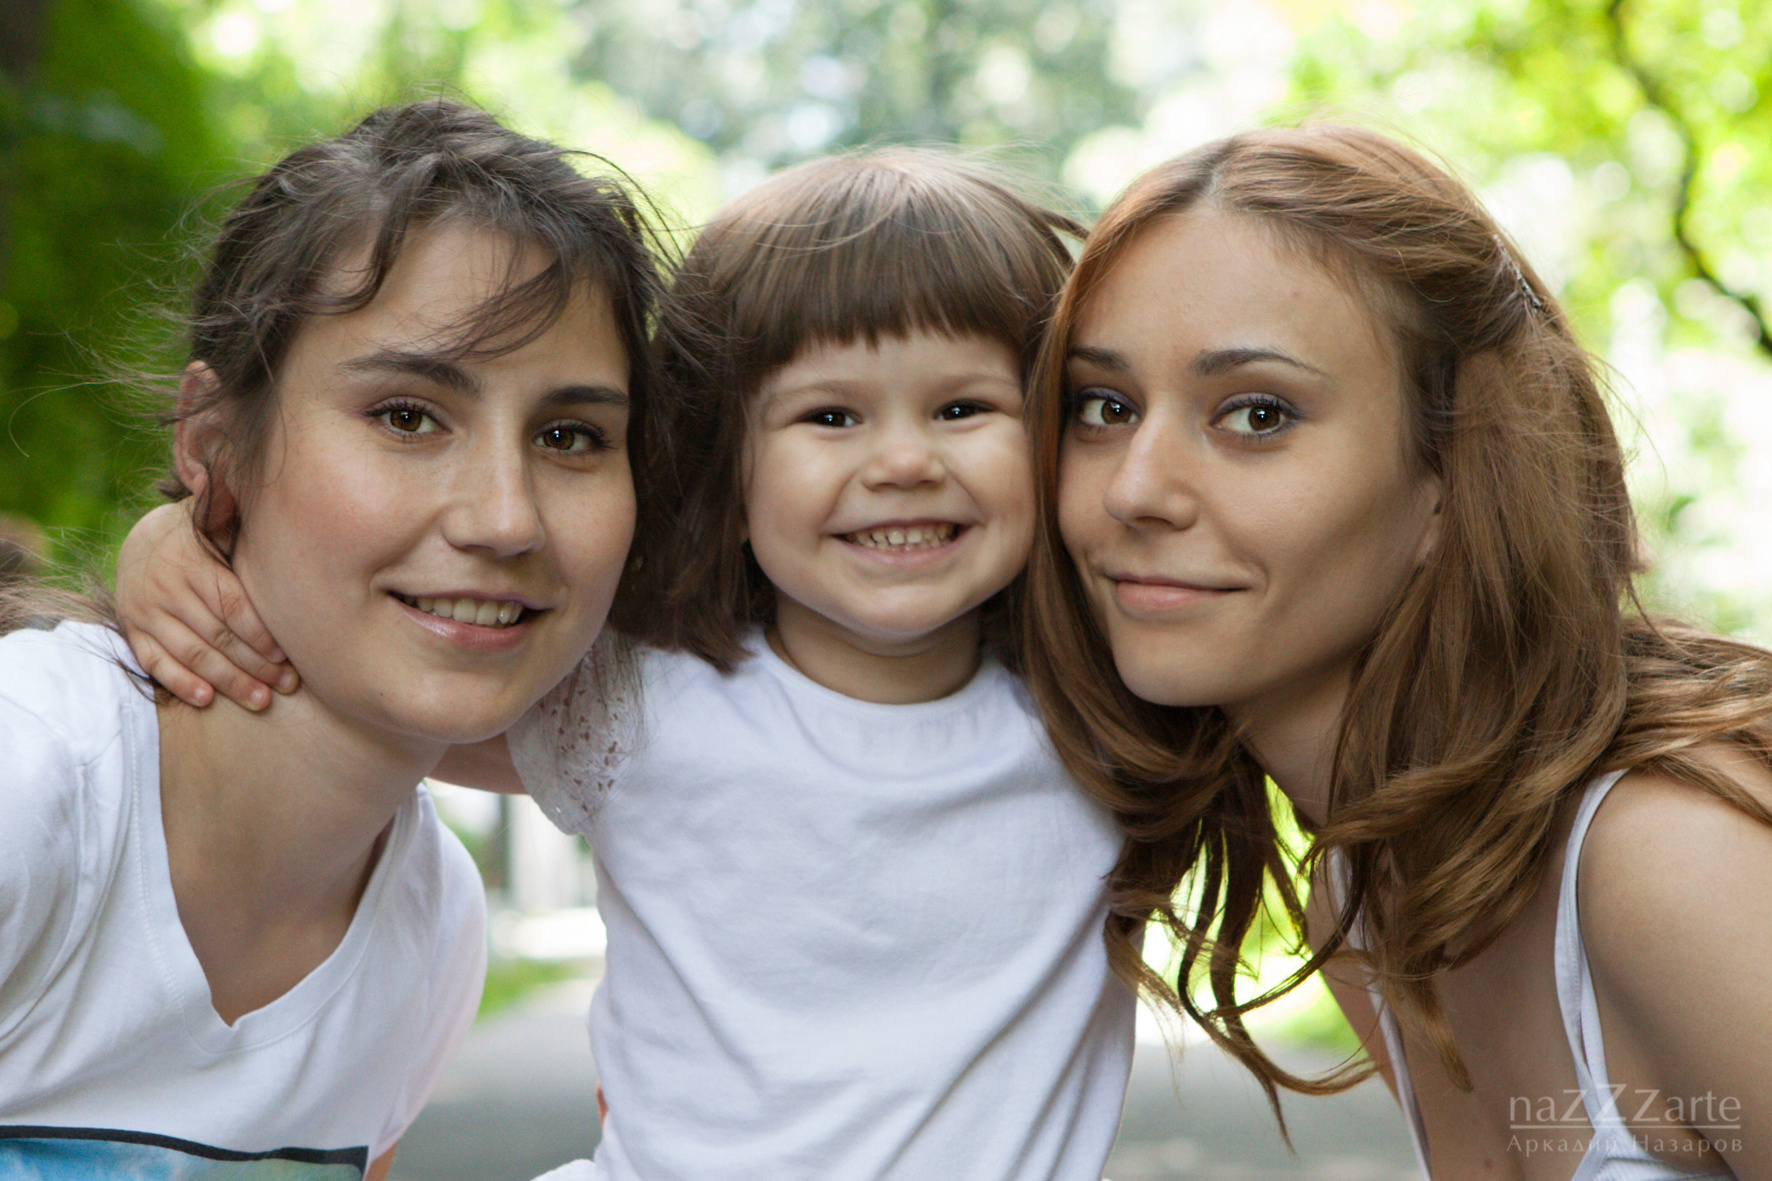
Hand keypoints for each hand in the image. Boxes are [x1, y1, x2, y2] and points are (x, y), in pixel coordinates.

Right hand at [115, 502, 297, 708]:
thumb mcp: (217, 520)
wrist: (144, 540)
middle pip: (217, 635)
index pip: (232, 605)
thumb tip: (247, 489)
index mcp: (193, 561)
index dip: (260, 633)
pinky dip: (179, 681)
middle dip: (254, 665)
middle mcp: (166, 587)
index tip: (287, 656)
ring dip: (227, 681)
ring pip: (191, 653)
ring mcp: (146, 611)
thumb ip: (233, 513)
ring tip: (260, 700)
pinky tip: (206, 698)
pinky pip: (154, 661)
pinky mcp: (133, 630)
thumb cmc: (204, 536)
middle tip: (286, 686)